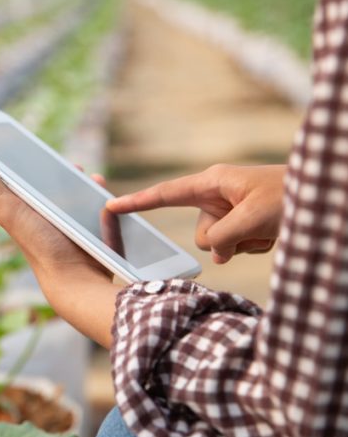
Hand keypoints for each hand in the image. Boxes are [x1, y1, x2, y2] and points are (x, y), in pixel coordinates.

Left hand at [0, 146, 109, 281]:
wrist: (74, 278)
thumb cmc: (38, 244)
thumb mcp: (8, 209)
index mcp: (19, 208)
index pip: (15, 177)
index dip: (17, 158)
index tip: (20, 139)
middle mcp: (40, 216)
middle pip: (47, 184)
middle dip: (57, 169)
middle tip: (65, 162)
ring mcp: (67, 224)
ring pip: (74, 193)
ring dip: (80, 180)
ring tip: (82, 173)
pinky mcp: (91, 230)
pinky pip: (97, 206)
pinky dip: (99, 194)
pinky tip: (99, 185)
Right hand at [106, 164, 284, 263]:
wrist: (327, 197)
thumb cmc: (292, 197)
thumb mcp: (253, 219)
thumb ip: (223, 238)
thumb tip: (216, 253)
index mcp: (213, 182)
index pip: (165, 194)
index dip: (137, 202)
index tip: (111, 206)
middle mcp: (218, 195)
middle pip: (202, 233)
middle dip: (226, 240)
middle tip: (256, 229)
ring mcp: (232, 210)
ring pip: (220, 243)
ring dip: (244, 245)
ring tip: (270, 230)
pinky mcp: (245, 222)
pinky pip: (236, 246)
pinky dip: (254, 246)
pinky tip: (273, 233)